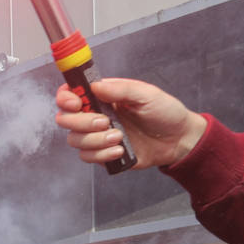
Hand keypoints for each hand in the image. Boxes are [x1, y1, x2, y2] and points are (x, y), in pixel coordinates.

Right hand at [54, 78, 208, 168]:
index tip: (77, 103)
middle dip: (81, 122)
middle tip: (105, 122)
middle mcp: (95, 115)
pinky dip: (102, 155)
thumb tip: (95, 86)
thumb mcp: (146, 94)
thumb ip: (120, 89)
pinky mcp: (102, 155)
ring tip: (119, 138)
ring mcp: (97, 136)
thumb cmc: (164, 112)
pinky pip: (87, 157)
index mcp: (102, 97)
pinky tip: (120, 151)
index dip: (66, 98)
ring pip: (75, 140)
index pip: (70, 94)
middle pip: (65, 119)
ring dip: (95, 140)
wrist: (177, 139)